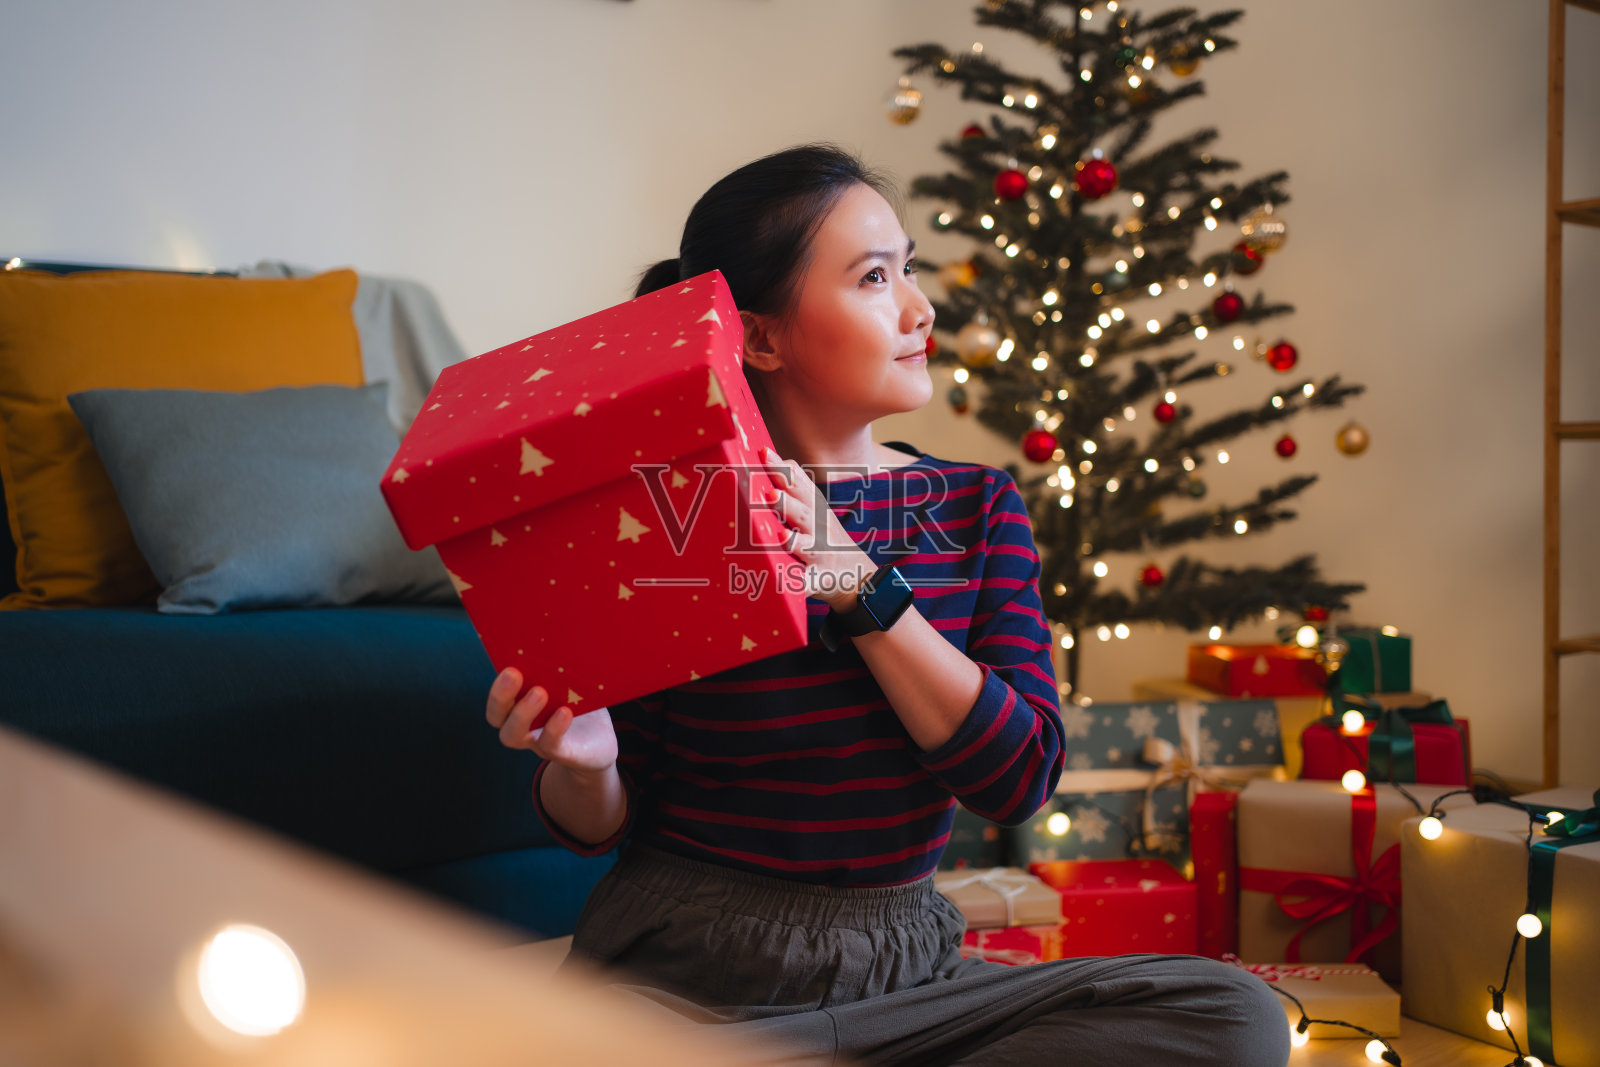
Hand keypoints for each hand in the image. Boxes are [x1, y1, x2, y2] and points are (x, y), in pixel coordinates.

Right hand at [485, 667, 617, 773]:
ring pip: (512, 735)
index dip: (497, 682)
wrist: (600, 745)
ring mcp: (537, 742)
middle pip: (497, 716)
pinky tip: (564, 712)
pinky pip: (549, 745)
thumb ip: (562, 667)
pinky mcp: (561, 753)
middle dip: (501, 694)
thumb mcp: (573, 684)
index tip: (507, 662)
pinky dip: (553, 729)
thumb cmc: (581, 706)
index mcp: (519, 704)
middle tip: (514, 673)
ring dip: (522, 713)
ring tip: (539, 692)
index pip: (498, 696)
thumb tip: (562, 633)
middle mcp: (521, 725)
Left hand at [762, 446, 875, 610]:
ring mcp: (817, 554)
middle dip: (786, 502)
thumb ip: (794, 483)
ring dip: (791, 540)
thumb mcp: (815, 505)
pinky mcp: (815, 578)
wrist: (856, 573)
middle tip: (768, 494)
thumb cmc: (824, 535)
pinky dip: (796, 580)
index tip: (764, 454)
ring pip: (804, 545)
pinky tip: (784, 578)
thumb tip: (766, 453)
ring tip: (779, 534)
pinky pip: (804, 581)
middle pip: (801, 511)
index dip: (781, 469)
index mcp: (812, 506)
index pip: (797, 483)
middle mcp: (816, 527)